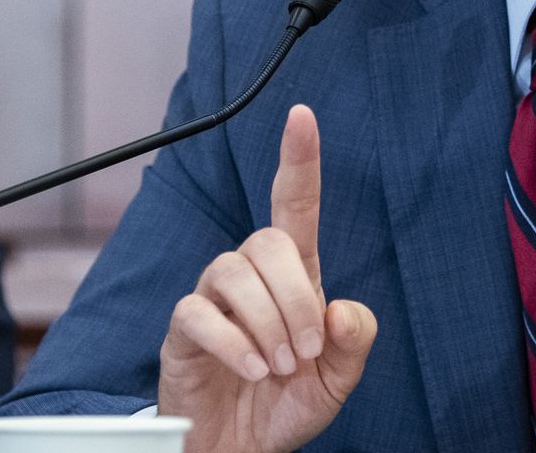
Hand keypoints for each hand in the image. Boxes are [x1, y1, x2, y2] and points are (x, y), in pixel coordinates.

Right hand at [158, 105, 377, 452]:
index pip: (295, 204)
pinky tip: (254, 370)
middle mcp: (251, 278)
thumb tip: (340, 310)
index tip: (302, 115)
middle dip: (296, 296)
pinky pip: (198, 313)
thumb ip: (352, 344)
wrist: (240, 450)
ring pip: (233, 272)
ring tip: (280, 366)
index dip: (299, 160)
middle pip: (268, 241)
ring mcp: (213, 301)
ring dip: (267, 322)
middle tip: (306, 351)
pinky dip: (233, 343)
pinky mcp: (183, 330)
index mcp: (294, 277)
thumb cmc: (285, 407)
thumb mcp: (337, 382)